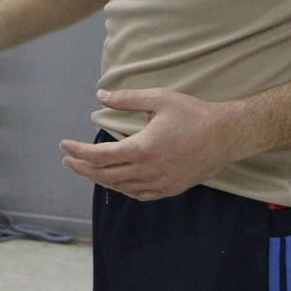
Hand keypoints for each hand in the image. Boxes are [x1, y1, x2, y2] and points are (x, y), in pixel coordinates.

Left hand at [59, 88, 256, 200]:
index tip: (64, 146)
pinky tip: (114, 181)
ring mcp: (160, 183)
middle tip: (67, 160)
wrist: (227, 136)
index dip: (78, 152)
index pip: (100, 156)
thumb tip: (100, 95)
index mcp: (142, 149)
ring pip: (120, 187)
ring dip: (99, 179)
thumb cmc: (193, 114)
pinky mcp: (170, 189)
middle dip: (82, 168)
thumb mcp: (158, 99)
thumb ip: (126, 99)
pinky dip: (121, 188)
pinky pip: (138, 194)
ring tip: (85, 169)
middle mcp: (149, 171)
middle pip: (105, 175)